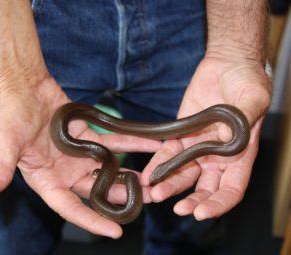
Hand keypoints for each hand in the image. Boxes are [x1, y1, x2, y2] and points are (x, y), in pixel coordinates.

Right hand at [0, 77, 160, 237]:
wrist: (25, 89)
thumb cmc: (11, 116)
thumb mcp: (4, 143)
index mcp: (47, 180)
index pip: (70, 208)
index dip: (90, 221)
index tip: (114, 232)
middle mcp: (66, 171)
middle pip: (96, 191)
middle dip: (120, 198)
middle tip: (146, 202)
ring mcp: (80, 155)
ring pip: (108, 169)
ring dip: (130, 174)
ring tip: (154, 179)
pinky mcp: (89, 137)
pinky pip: (114, 141)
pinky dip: (132, 142)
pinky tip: (151, 143)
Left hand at [142, 55, 270, 219]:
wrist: (226, 64)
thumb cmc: (247, 80)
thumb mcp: (254, 98)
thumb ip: (246, 118)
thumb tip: (238, 136)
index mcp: (239, 154)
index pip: (231, 189)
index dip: (218, 203)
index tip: (202, 212)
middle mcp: (217, 156)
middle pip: (205, 187)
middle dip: (192, 201)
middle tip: (178, 209)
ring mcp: (197, 146)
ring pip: (183, 173)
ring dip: (170, 185)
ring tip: (155, 194)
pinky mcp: (181, 134)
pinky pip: (168, 152)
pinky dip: (158, 164)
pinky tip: (149, 173)